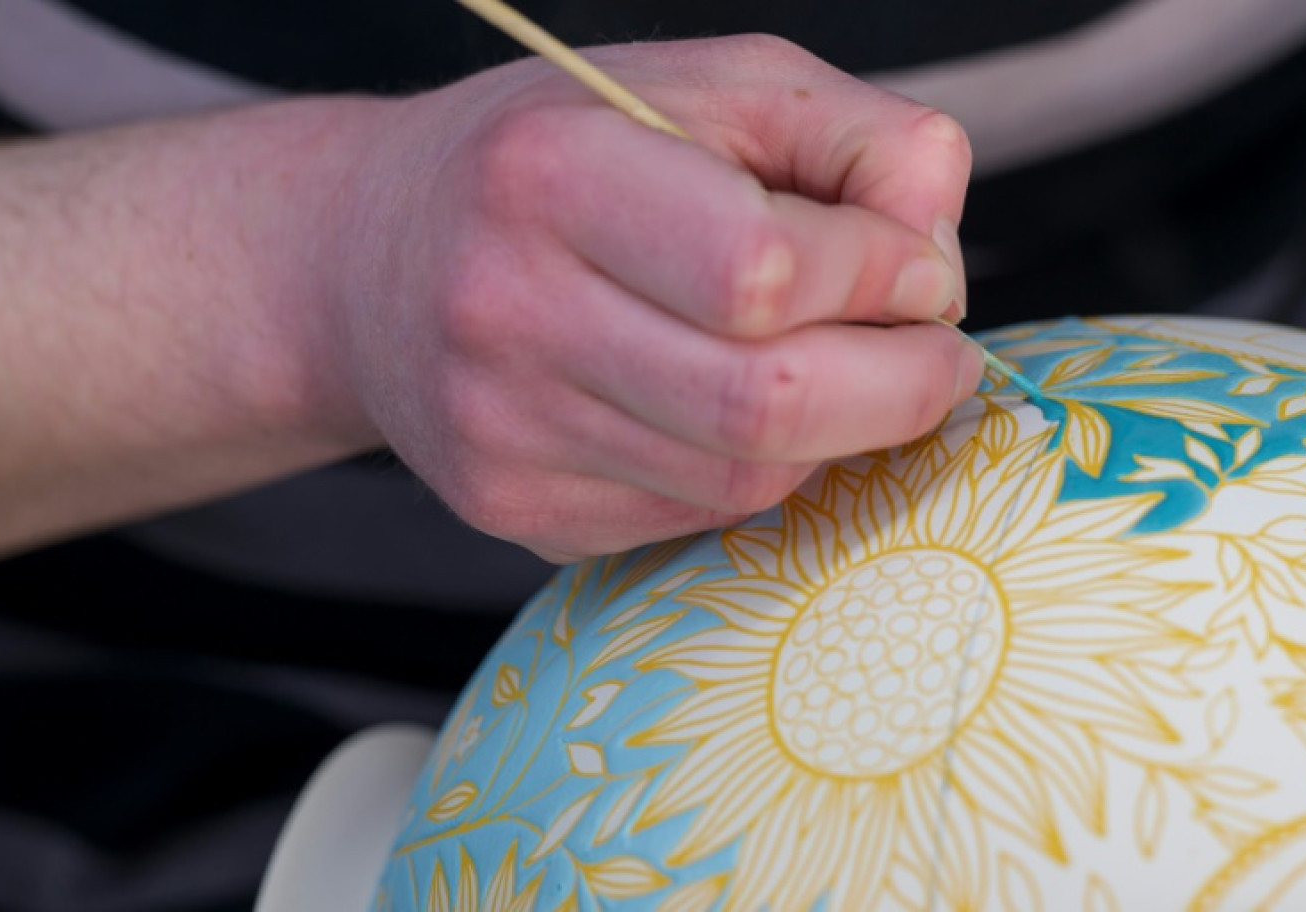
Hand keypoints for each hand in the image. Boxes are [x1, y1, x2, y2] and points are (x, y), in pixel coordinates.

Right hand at [334, 35, 981, 561]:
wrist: (370, 260)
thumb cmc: (549, 159)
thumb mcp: (698, 88)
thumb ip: (846, 136)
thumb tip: (936, 249)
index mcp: (548, 176)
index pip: (762, 267)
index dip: (882, 275)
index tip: (915, 269)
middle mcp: (505, 313)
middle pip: (763, 404)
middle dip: (900, 389)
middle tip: (935, 355)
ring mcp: (501, 431)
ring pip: (744, 480)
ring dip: (835, 433)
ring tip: (831, 368)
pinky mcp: (513, 507)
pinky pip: (694, 518)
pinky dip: (757, 471)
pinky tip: (735, 411)